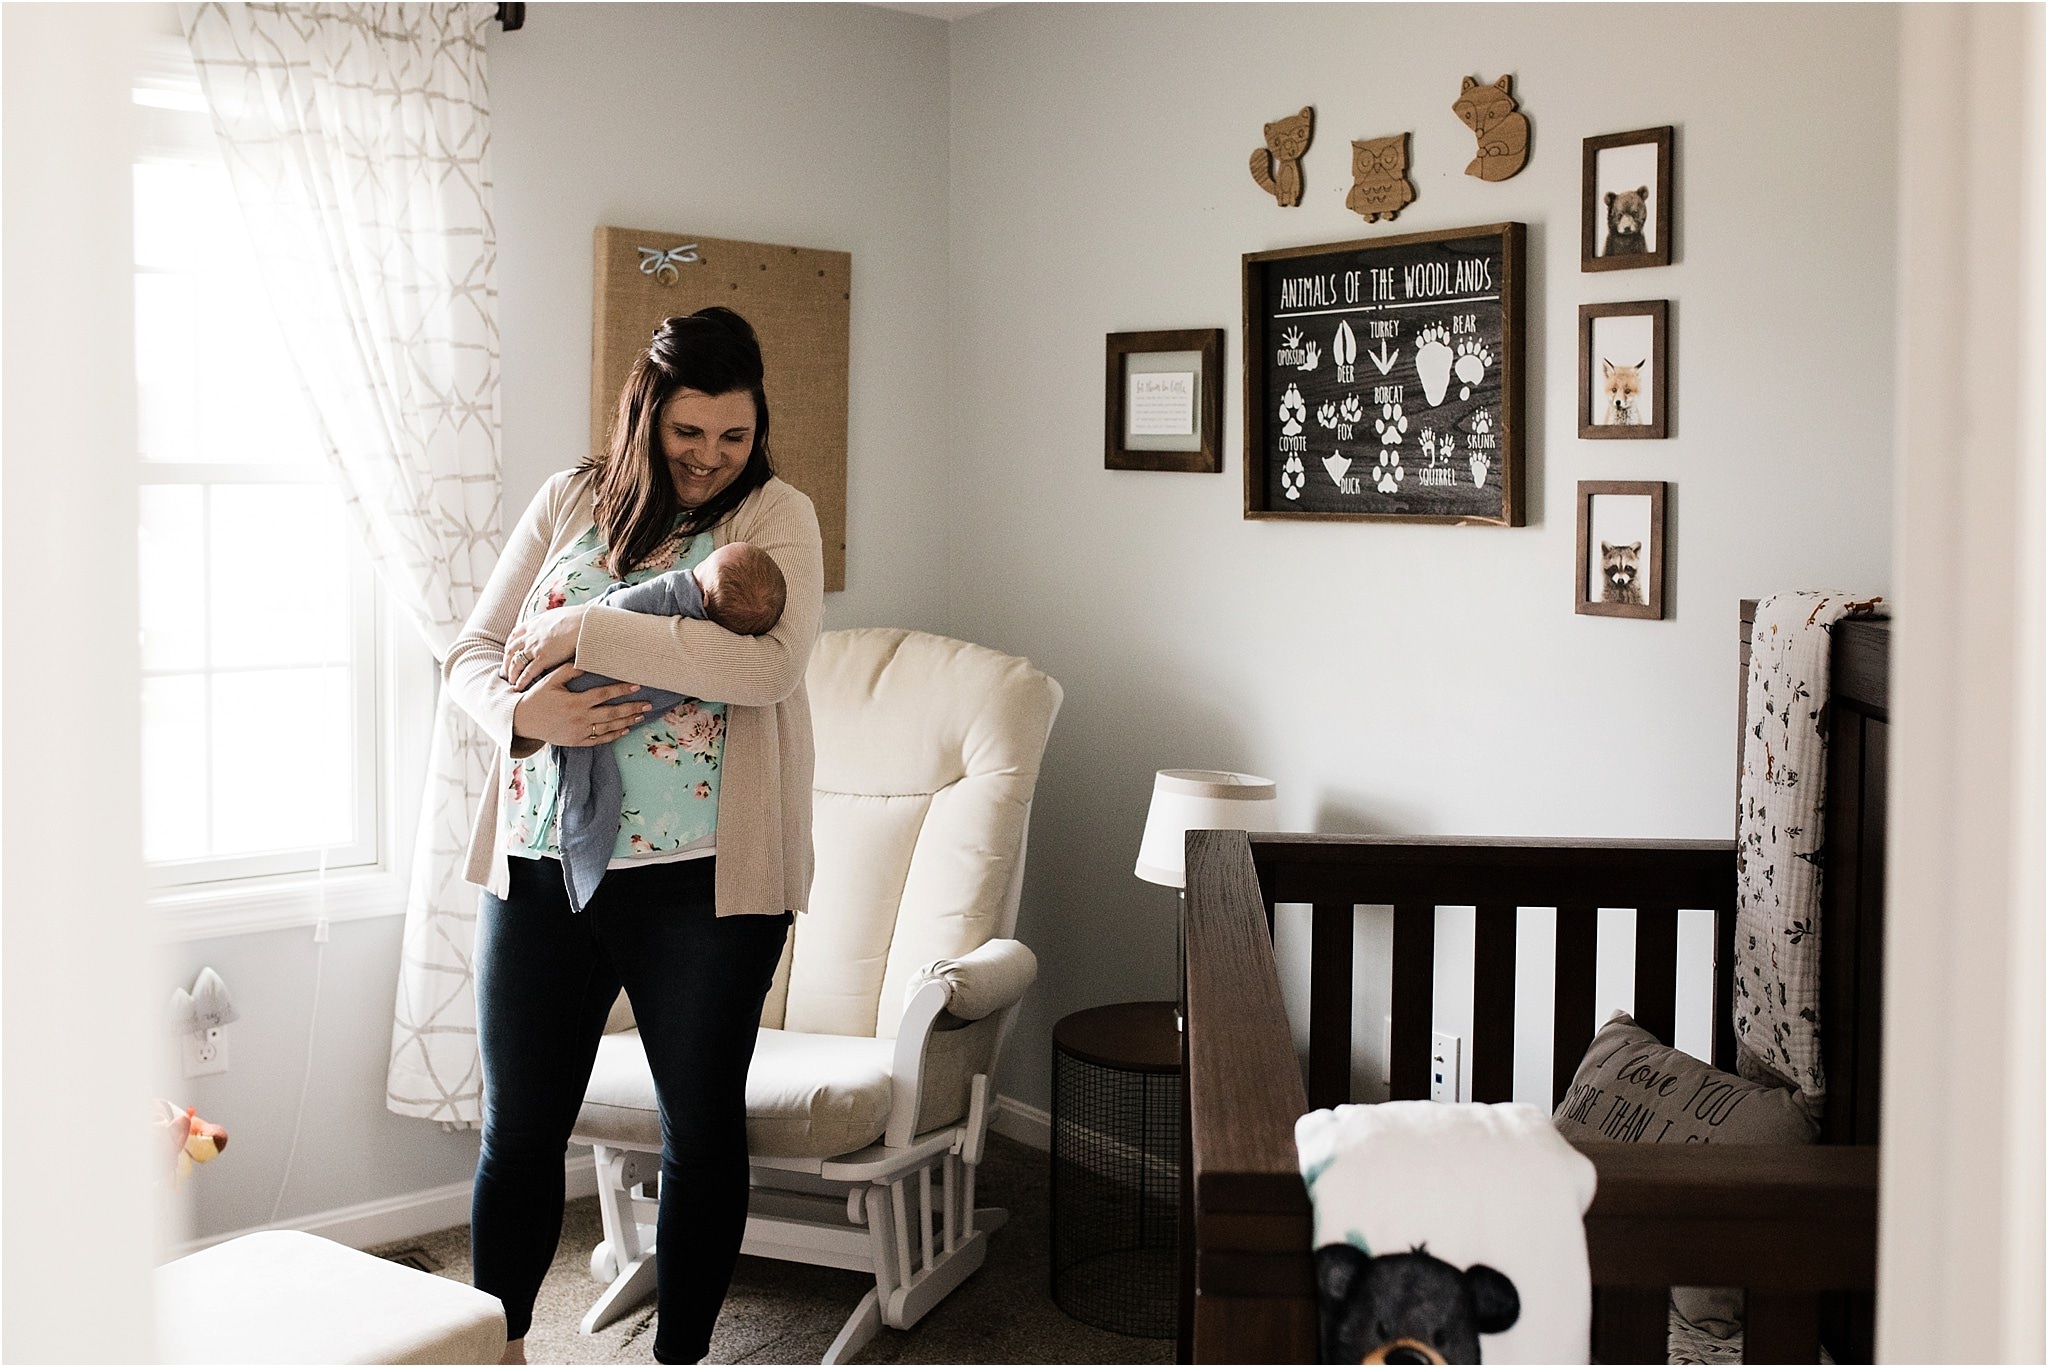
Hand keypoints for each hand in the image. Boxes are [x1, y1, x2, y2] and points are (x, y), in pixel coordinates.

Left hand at [503, 604, 588, 689]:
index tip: (509, 652)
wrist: (583, 623)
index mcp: (534, 624)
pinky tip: (519, 687)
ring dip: (512, 673)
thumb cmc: (577, 618)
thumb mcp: (559, 615)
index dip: (510, 644)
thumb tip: (558, 623)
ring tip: (511, 682)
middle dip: (507, 661)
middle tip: (505, 671)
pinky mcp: (543, 658)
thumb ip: (553, 622)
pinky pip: (528, 672)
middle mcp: (530, 635)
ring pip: (516, 662)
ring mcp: (534, 647)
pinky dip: (522, 680)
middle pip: (511, 649)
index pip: (515, 634)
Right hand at [512, 668, 651, 747]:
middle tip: (648, 704)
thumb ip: (569, 670)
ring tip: (641, 716)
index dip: (621, 690)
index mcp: (575, 702)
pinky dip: (613, 736)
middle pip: (612, 714)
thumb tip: (586, 659)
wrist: (522, 721)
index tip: (636, 685)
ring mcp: (579, 732)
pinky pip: (599, 740)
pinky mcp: (576, 741)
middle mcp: (580, 719)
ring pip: (608, 728)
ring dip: (626, 722)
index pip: (604, 695)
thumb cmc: (537, 697)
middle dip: (632, 708)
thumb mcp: (551, 680)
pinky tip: (625, 730)